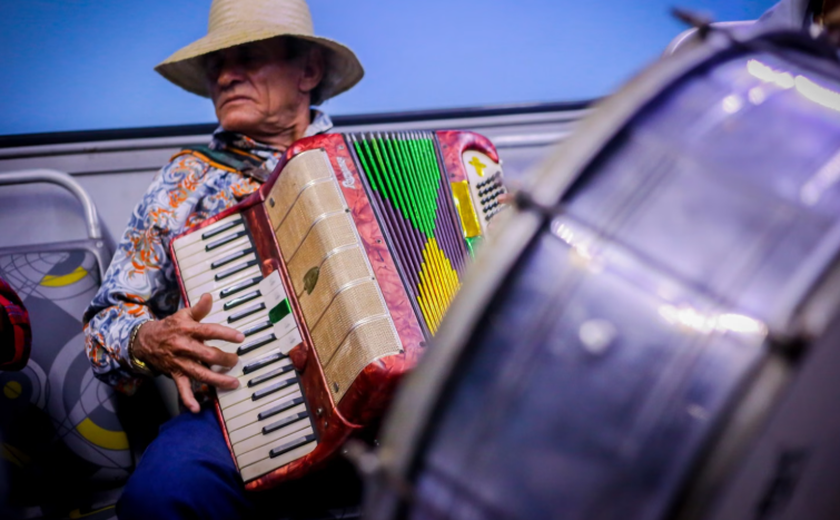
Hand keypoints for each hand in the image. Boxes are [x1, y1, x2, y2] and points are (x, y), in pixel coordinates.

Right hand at [133, 293, 242, 412]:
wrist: (145, 341)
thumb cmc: (170, 327)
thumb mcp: (183, 314)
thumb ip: (199, 308)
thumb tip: (209, 296)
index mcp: (188, 330)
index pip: (209, 331)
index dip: (225, 334)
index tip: (240, 338)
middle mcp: (184, 347)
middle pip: (207, 355)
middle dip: (224, 359)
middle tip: (236, 360)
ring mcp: (180, 362)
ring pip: (200, 373)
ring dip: (217, 380)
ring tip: (233, 383)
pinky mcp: (175, 374)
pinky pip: (181, 389)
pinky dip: (188, 400)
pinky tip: (197, 408)